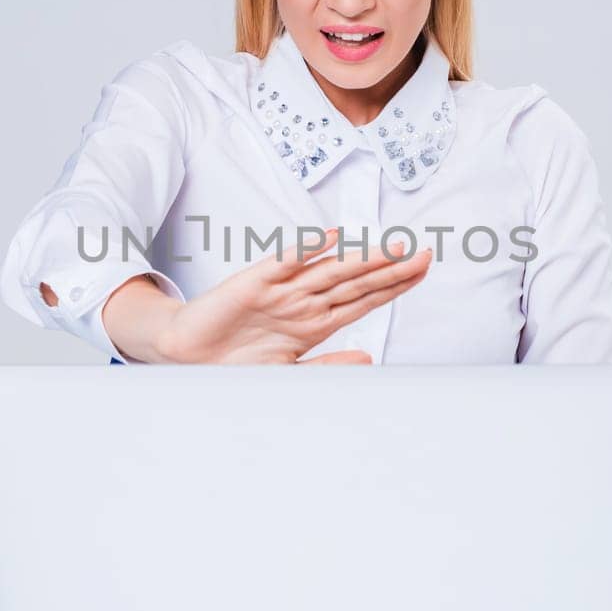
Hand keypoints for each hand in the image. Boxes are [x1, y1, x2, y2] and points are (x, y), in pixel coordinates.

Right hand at [154, 227, 432, 363]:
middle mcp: (303, 301)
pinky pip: (285, 262)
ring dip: (362, 257)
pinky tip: (331, 238)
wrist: (188, 354)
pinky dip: (307, 249)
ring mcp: (281, 290)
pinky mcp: (254, 283)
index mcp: (315, 322)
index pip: (364, 300)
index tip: (422, 271)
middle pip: (355, 281)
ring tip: (393, 247)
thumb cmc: (234, 361)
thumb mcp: (288, 372)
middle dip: (390, 268)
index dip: (393, 285)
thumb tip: (368, 359)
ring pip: (330, 270)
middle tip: (423, 253)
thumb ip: (327, 366)